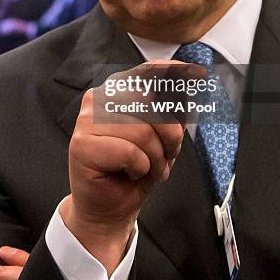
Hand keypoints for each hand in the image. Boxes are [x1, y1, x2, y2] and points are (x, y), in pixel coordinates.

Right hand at [60, 60, 202, 273]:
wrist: (111, 208)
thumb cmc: (135, 169)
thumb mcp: (163, 136)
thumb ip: (173, 110)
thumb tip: (191, 85)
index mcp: (117, 89)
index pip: (147, 72)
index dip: (172, 71)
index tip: (197, 72)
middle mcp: (98, 97)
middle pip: (150, 104)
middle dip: (169, 136)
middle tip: (165, 156)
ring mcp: (86, 120)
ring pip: (142, 131)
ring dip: (154, 158)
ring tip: (147, 169)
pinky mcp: (81, 144)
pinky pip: (129, 152)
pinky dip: (139, 168)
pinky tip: (130, 173)